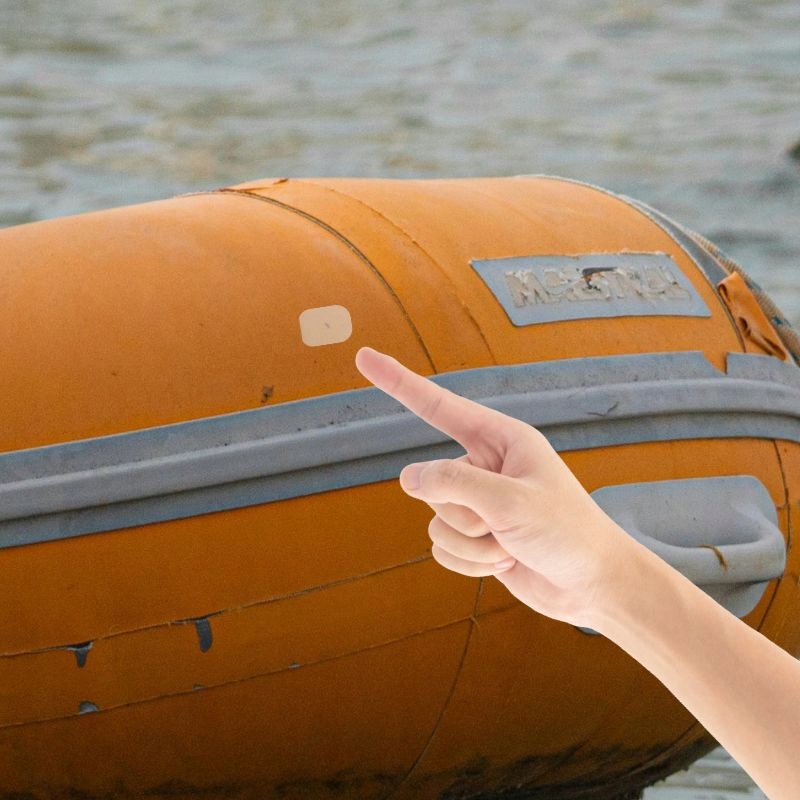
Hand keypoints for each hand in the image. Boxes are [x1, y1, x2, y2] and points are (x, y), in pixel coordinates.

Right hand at [355, 347, 637, 628]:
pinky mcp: (475, 537)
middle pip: (434, 484)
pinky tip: (505, 563)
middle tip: (508, 526)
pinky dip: (470, 564)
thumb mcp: (513, 502)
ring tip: (511, 546)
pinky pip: (443, 550)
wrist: (593, 585)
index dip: (398, 382)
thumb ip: (455, 485)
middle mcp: (485, 467)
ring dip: (472, 544)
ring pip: (435, 522)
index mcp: (501, 439)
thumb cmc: (568, 532)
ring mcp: (479, 504)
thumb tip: (407, 478)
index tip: (364, 358)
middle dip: (466, 515)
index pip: (438, 406)